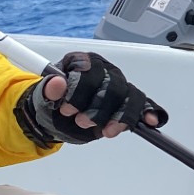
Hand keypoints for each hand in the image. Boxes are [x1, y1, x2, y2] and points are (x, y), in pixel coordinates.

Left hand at [16, 51, 166, 145]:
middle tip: (81, 122)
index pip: (90, 70)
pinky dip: (149, 112)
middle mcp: (104, 70)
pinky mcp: (127, 101)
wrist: (57, 118)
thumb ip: (48, 90)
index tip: (67, 110)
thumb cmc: (52, 103)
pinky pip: (144, 104)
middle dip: (98, 108)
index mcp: (83, 62)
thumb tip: (57, 82)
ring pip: (130, 96)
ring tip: (107, 131)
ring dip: (120, 116)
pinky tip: (151, 122)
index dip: (79, 92)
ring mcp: (118, 85)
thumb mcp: (42, 98)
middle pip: (113, 85)